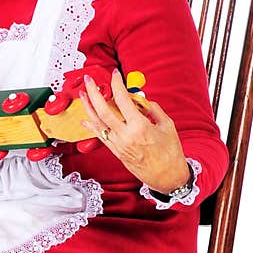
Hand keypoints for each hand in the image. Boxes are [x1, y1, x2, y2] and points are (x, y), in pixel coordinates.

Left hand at [79, 69, 189, 193]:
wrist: (167, 177)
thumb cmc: (170, 153)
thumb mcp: (167, 126)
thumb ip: (153, 109)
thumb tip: (140, 99)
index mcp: (139, 127)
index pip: (123, 100)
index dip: (117, 84)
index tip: (115, 74)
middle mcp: (125, 136)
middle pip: (103, 110)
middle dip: (94, 92)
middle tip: (89, 79)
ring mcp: (118, 145)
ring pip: (97, 123)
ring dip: (88, 107)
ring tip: (83, 94)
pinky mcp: (116, 152)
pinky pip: (100, 136)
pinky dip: (92, 126)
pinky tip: (85, 118)